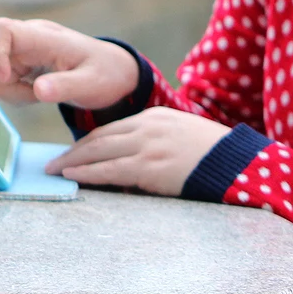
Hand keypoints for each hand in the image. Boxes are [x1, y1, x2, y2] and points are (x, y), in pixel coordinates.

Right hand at [0, 17, 138, 107]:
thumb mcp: (90, 85)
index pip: (3, 30)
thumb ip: (64, 88)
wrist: (112, 74)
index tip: (3, 77)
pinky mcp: (19, 66)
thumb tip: (39, 90)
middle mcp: (27, 40)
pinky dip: (13, 92)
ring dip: (11, 90)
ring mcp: (21, 53)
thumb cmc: (103, 73)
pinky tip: (34, 93)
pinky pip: (1, 82)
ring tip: (40, 94)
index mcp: (42, 37)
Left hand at [44, 106, 231, 196]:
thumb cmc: (216, 157)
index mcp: (154, 116)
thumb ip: (156, 144)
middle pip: (100, 137)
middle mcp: (146, 126)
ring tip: (56, 170)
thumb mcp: (182, 138)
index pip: (112, 128)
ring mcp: (148, 145)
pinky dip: (88, 173)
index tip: (72, 151)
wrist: (240, 163)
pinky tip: (73, 176)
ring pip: (100, 152)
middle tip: (52, 161)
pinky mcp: (151, 166)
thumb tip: (133, 168)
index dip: (88, 141)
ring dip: (74, 161)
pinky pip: (111, 170)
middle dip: (74, 150)